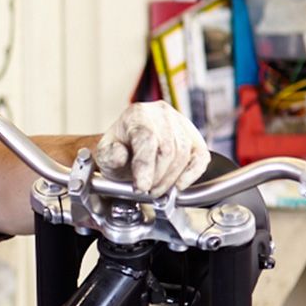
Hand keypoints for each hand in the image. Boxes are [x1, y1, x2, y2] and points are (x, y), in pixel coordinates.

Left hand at [95, 101, 210, 195]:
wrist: (130, 146)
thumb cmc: (119, 150)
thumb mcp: (104, 154)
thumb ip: (109, 155)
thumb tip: (120, 156)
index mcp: (136, 114)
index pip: (146, 139)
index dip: (145, 166)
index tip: (141, 187)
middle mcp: (161, 114)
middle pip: (167, 149)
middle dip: (157, 177)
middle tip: (147, 191)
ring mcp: (181, 123)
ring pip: (183, 154)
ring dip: (170, 179)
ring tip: (156, 189)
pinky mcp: (194, 136)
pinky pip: (201, 156)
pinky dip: (192, 174)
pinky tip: (180, 185)